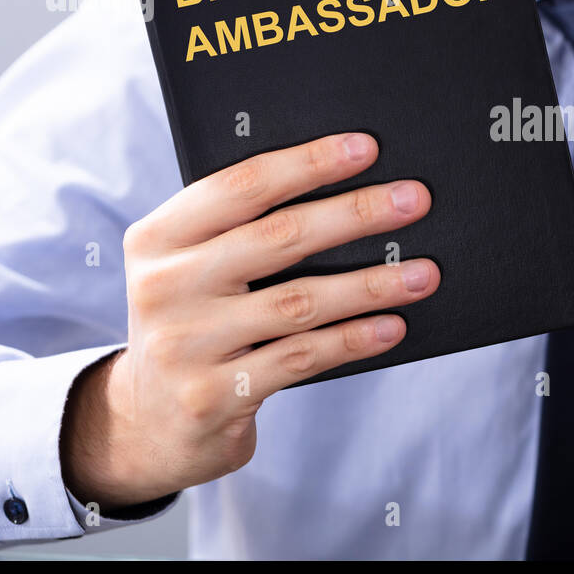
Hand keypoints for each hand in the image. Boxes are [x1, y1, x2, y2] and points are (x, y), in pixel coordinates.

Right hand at [60, 132, 439, 509]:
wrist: (149, 426)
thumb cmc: (195, 324)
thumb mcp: (193, 270)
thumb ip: (243, 232)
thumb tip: (350, 191)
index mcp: (159, 237)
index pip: (241, 186)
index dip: (307, 163)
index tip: (366, 147)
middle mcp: (164, 286)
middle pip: (278, 238)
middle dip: (355, 214)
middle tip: (414, 200)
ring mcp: (185, 344)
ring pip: (298, 302)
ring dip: (371, 285)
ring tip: (424, 273)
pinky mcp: (213, 396)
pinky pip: (301, 358)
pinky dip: (353, 339)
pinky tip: (391, 325)